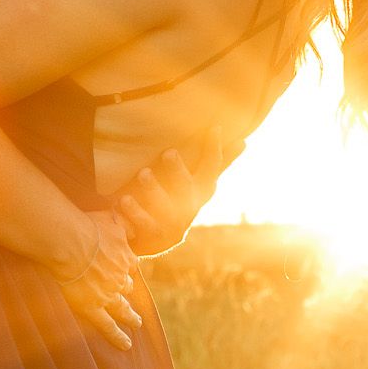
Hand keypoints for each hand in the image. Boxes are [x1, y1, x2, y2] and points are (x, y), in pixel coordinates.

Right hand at [52, 211, 143, 349]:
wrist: (70, 241)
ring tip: (136, 323)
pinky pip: (108, 326)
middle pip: (126, 286)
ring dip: (130, 316)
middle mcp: (120, 277)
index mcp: (125, 256)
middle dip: (127, 290)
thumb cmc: (86, 226)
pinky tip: (126, 345)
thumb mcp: (111, 219)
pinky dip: (117, 336)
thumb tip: (131, 225)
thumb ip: (123, 223)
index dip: (125, 267)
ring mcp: (108, 294)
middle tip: (129, 295)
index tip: (125, 269)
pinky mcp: (93, 307)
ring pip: (123, 308)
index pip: (129, 264)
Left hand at [115, 127, 243, 256]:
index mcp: (200, 191)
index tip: (215, 127)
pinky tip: (123, 200)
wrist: (156, 240)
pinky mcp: (153, 237)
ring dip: (154, 190)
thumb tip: (244, 141)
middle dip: (178, 171)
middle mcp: (189, 208)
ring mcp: (172, 224)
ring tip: (143, 174)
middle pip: (187, 189)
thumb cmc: (179, 201)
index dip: (214, 149)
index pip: (212, 168)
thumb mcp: (198, 183)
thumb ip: (216, 163)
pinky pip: (143, 225)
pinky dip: (133, 214)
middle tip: (168, 152)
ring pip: (164, 208)